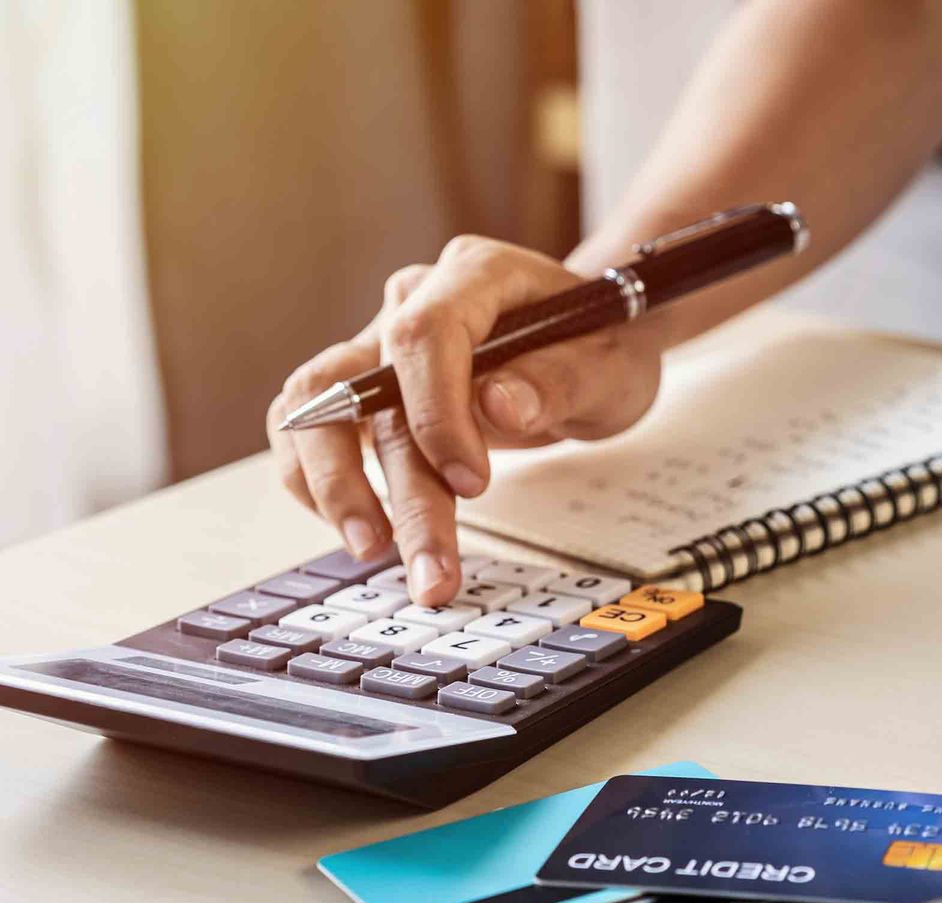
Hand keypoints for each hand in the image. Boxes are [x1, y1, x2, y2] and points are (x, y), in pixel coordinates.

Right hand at [267, 236, 662, 606]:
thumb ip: (559, 379)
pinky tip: (360, 530)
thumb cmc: (602, 348)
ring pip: (318, 408)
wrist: (592, 346)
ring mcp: (380, 343)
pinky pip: (311, 428)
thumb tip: (499, 403)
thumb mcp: (610, 367)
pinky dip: (316, 479)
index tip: (469, 483)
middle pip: (370, 387)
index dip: (435, 412)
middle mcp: (413, 301)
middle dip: (398, 488)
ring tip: (377, 554)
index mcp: (476, 276)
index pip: (423, 334)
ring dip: (337, 488)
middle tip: (431, 567)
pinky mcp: (365, 389)